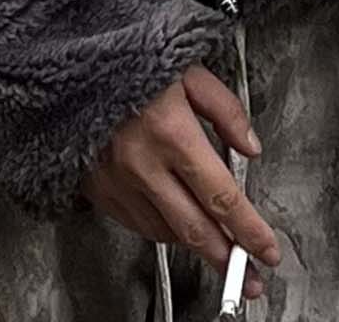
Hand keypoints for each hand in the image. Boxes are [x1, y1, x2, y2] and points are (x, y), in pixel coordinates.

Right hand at [80, 63, 280, 300]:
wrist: (72, 62)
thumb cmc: (130, 59)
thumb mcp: (188, 70)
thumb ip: (225, 110)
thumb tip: (250, 146)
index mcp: (171, 131)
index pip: (221, 197)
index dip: (249, 230)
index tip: (266, 249)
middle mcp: (143, 163)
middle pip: (195, 229)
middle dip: (228, 259)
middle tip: (249, 278)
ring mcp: (117, 180)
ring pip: (165, 232)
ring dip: (194, 243)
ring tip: (214, 245)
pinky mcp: (98, 188)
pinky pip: (136, 224)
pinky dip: (160, 228)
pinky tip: (174, 222)